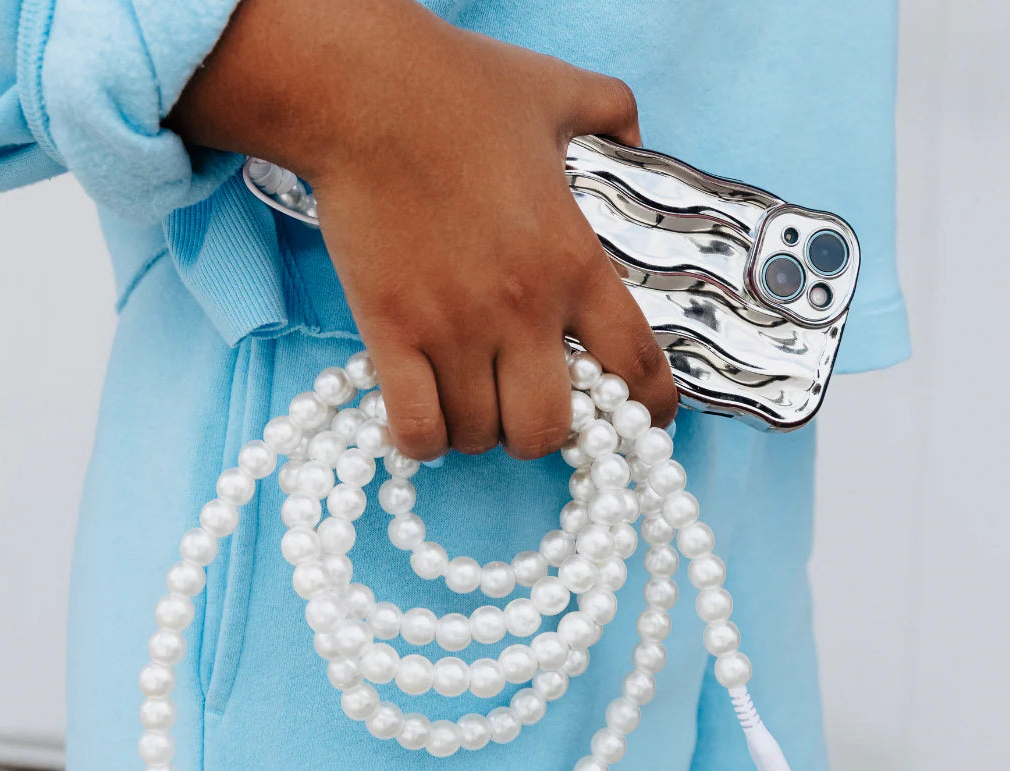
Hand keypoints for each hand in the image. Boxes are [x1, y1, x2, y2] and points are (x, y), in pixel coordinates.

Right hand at [168, 0, 676, 459]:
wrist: (361, 91)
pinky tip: (421, 416)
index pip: (635, 366)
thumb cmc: (457, 91)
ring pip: (480, 436)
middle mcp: (523, 309)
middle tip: (523, 408)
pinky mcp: (392, 334)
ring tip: (465, 401)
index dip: (648, 412)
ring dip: (476, 431)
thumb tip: (633, 135)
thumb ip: (612, 116)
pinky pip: (417, 429)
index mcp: (574, 261)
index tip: (644, 424)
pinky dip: (422, 440)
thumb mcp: (558, 92)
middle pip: (549, 431)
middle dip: (541, 435)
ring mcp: (454, 328)